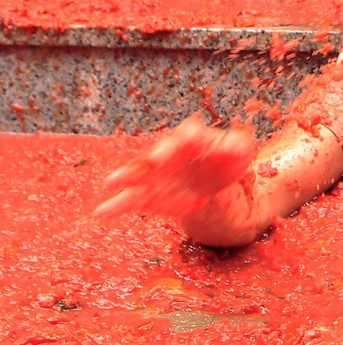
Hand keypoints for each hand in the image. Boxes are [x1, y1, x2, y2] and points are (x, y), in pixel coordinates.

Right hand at [94, 116, 257, 219]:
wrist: (211, 184)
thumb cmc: (226, 162)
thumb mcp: (240, 152)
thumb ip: (238, 146)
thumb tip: (233, 145)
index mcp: (192, 139)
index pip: (190, 133)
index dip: (190, 135)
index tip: (192, 138)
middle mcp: (169, 152)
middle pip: (161, 150)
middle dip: (158, 154)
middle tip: (156, 159)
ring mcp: (155, 173)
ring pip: (139, 172)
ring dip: (127, 175)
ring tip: (113, 181)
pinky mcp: (148, 193)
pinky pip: (130, 198)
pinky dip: (116, 205)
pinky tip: (101, 211)